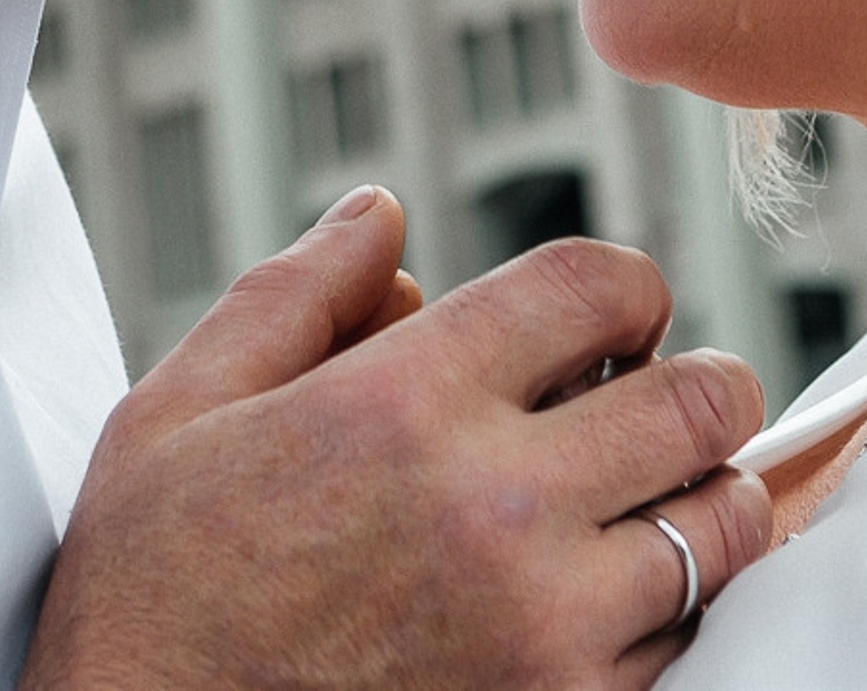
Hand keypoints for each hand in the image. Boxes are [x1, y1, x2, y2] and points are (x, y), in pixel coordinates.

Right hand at [22, 187, 769, 690]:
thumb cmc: (149, 602)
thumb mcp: (179, 412)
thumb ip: (296, 294)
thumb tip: (382, 218)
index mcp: (406, 402)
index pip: (597, 286)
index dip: (630, 285)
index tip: (620, 315)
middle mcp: (495, 508)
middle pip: (697, 403)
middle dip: (701, 382)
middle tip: (672, 394)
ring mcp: (542, 633)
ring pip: (717, 531)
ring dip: (703, 499)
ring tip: (660, 497)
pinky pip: (683, 650)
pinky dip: (671, 615)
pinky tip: (617, 601)